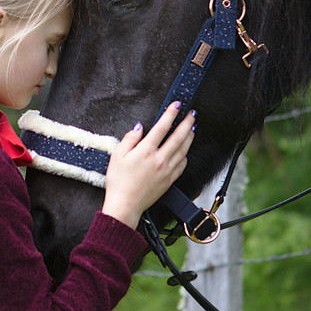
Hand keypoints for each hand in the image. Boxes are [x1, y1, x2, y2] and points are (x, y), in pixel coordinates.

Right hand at [101, 102, 195, 229]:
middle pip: (179, 136)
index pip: (162, 127)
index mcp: (146, 151)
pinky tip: (186, 151)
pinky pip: (182, 164)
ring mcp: (167, 170)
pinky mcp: (170, 180)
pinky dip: (186, 155)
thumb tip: (139, 127)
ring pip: (184, 149)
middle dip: (187, 122)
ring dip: (190, 137)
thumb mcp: (117, 156)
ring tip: (192, 128)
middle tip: (192, 114)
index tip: (177, 105)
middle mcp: (159, 159)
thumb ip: (130, 139)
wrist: (126, 204)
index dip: (171, 114)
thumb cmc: (119, 182)